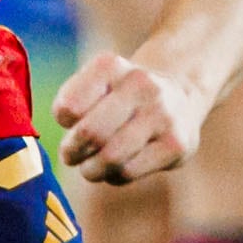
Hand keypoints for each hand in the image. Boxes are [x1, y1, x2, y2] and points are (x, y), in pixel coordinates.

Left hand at [53, 51, 203, 184]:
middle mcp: (140, 84)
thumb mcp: (93, 86)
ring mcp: (162, 114)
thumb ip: (69, 106)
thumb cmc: (120, 98)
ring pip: (111, 157)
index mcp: (110, 66)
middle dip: (73, 152)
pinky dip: (114, 176)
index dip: (63, 122)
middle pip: (91, 133)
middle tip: (72, 156)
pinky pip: (129, 172)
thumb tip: (68, 150)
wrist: (178, 98)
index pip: (69, 107)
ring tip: (91, 167)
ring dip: (92, 169)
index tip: (70, 123)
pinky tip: (118, 168)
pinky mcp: (176, 145)